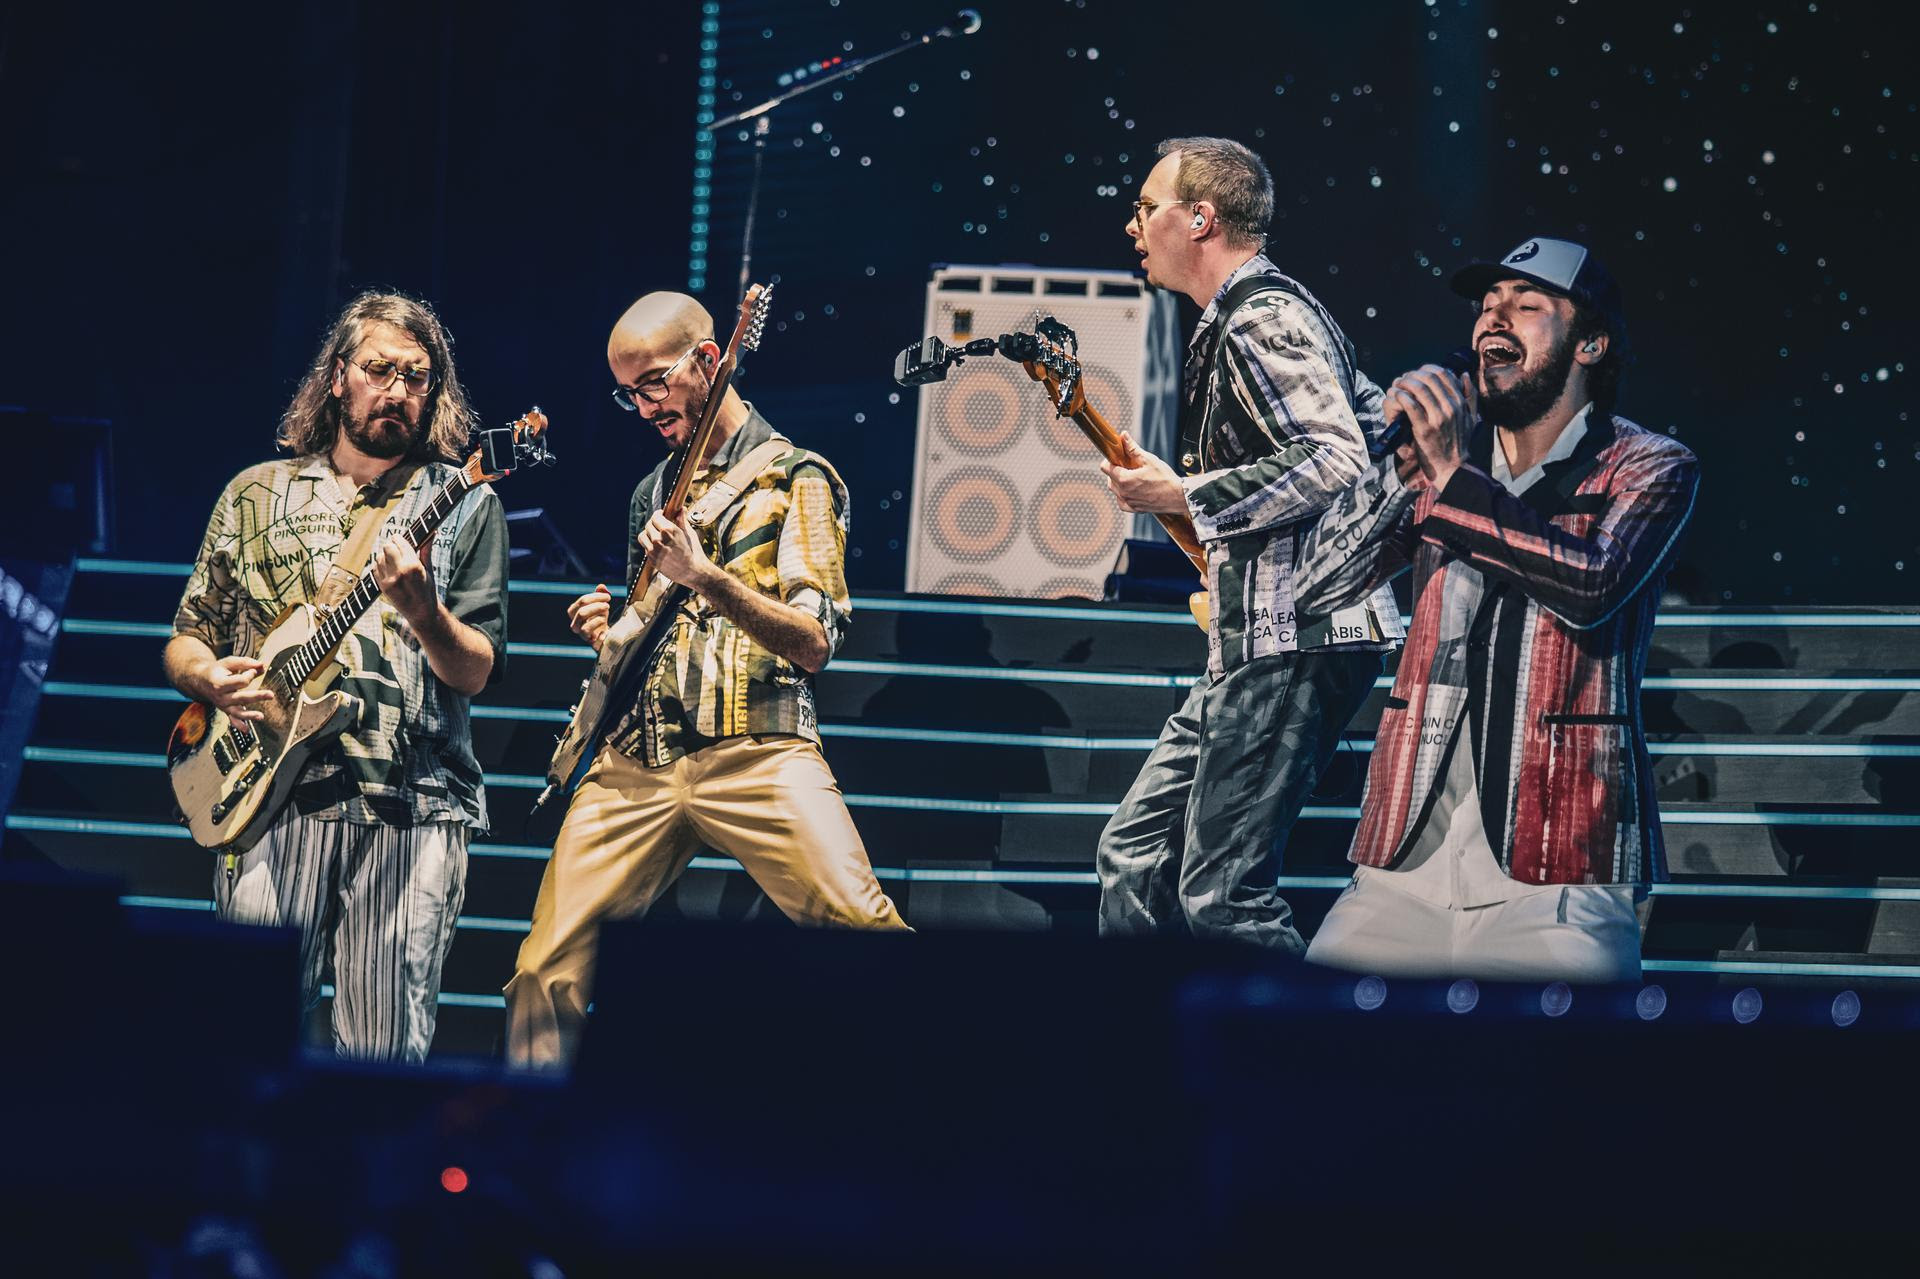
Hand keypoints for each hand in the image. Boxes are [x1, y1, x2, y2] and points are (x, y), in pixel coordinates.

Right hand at [195, 654, 272, 722]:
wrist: (200, 681)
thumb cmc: (217, 670)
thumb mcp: (229, 662)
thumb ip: (246, 662)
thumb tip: (263, 665)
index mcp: (219, 683)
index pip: (240, 681)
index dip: (250, 675)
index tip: (253, 671)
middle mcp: (220, 696)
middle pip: (240, 697)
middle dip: (257, 696)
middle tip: (271, 694)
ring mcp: (222, 705)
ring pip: (237, 712)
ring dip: (249, 715)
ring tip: (261, 716)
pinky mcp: (225, 710)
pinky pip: (232, 719)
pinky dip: (239, 725)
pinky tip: (247, 730)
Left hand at [373, 533, 438, 626]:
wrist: (421, 613)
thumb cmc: (428, 590)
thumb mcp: (429, 569)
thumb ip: (426, 549)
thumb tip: (433, 532)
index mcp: (413, 566)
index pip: (399, 542)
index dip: (399, 538)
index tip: (400, 538)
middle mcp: (400, 572)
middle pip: (387, 547)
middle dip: (391, 546)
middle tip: (396, 549)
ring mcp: (389, 580)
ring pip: (379, 557)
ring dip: (385, 556)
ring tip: (393, 561)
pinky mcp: (382, 587)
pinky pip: (375, 568)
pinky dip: (380, 566)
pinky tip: (389, 569)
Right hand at [568, 584, 612, 651]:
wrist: (605, 635)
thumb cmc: (600, 617)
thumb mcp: (601, 604)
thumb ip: (600, 594)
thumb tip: (601, 586)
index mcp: (574, 612)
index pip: (582, 601)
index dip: (596, 597)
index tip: (608, 597)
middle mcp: (575, 624)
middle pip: (581, 612)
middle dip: (596, 606)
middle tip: (607, 605)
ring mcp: (581, 634)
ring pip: (584, 626)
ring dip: (597, 618)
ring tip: (606, 614)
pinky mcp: (590, 643)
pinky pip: (591, 638)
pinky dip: (599, 632)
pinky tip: (606, 629)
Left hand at [638, 511, 716, 590]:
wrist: (692, 571)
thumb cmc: (693, 552)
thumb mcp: (689, 533)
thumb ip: (681, 520)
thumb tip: (681, 509)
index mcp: (669, 530)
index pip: (655, 516)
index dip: (658, 515)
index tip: (660, 515)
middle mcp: (658, 539)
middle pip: (648, 525)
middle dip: (654, 524)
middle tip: (659, 526)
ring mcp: (653, 550)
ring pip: (643, 536)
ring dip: (648, 534)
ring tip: (656, 536)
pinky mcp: (651, 559)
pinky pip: (645, 547)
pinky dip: (649, 545)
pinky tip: (658, 546)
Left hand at [1098, 432, 1187, 513]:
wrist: (1178, 497)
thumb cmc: (1165, 479)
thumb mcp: (1149, 460)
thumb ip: (1132, 448)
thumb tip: (1123, 436)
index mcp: (1124, 479)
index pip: (1105, 467)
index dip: (1110, 460)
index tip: (1117, 457)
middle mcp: (1123, 493)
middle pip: (1109, 478)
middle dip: (1116, 470)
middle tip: (1128, 466)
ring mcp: (1128, 502)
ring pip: (1115, 490)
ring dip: (1119, 482)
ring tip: (1133, 477)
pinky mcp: (1134, 509)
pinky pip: (1122, 502)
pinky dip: (1124, 495)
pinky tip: (1133, 489)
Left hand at [1383, 365, 1475, 490]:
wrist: (1453, 467)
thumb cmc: (1459, 442)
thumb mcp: (1471, 417)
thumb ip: (1470, 395)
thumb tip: (1464, 374)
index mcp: (1460, 402)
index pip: (1443, 374)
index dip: (1426, 369)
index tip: (1416, 374)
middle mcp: (1451, 407)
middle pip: (1429, 378)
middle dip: (1413, 375)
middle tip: (1403, 379)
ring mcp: (1438, 417)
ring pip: (1419, 388)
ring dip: (1404, 384)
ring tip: (1397, 386)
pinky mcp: (1425, 428)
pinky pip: (1411, 405)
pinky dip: (1401, 396)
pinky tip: (1397, 396)